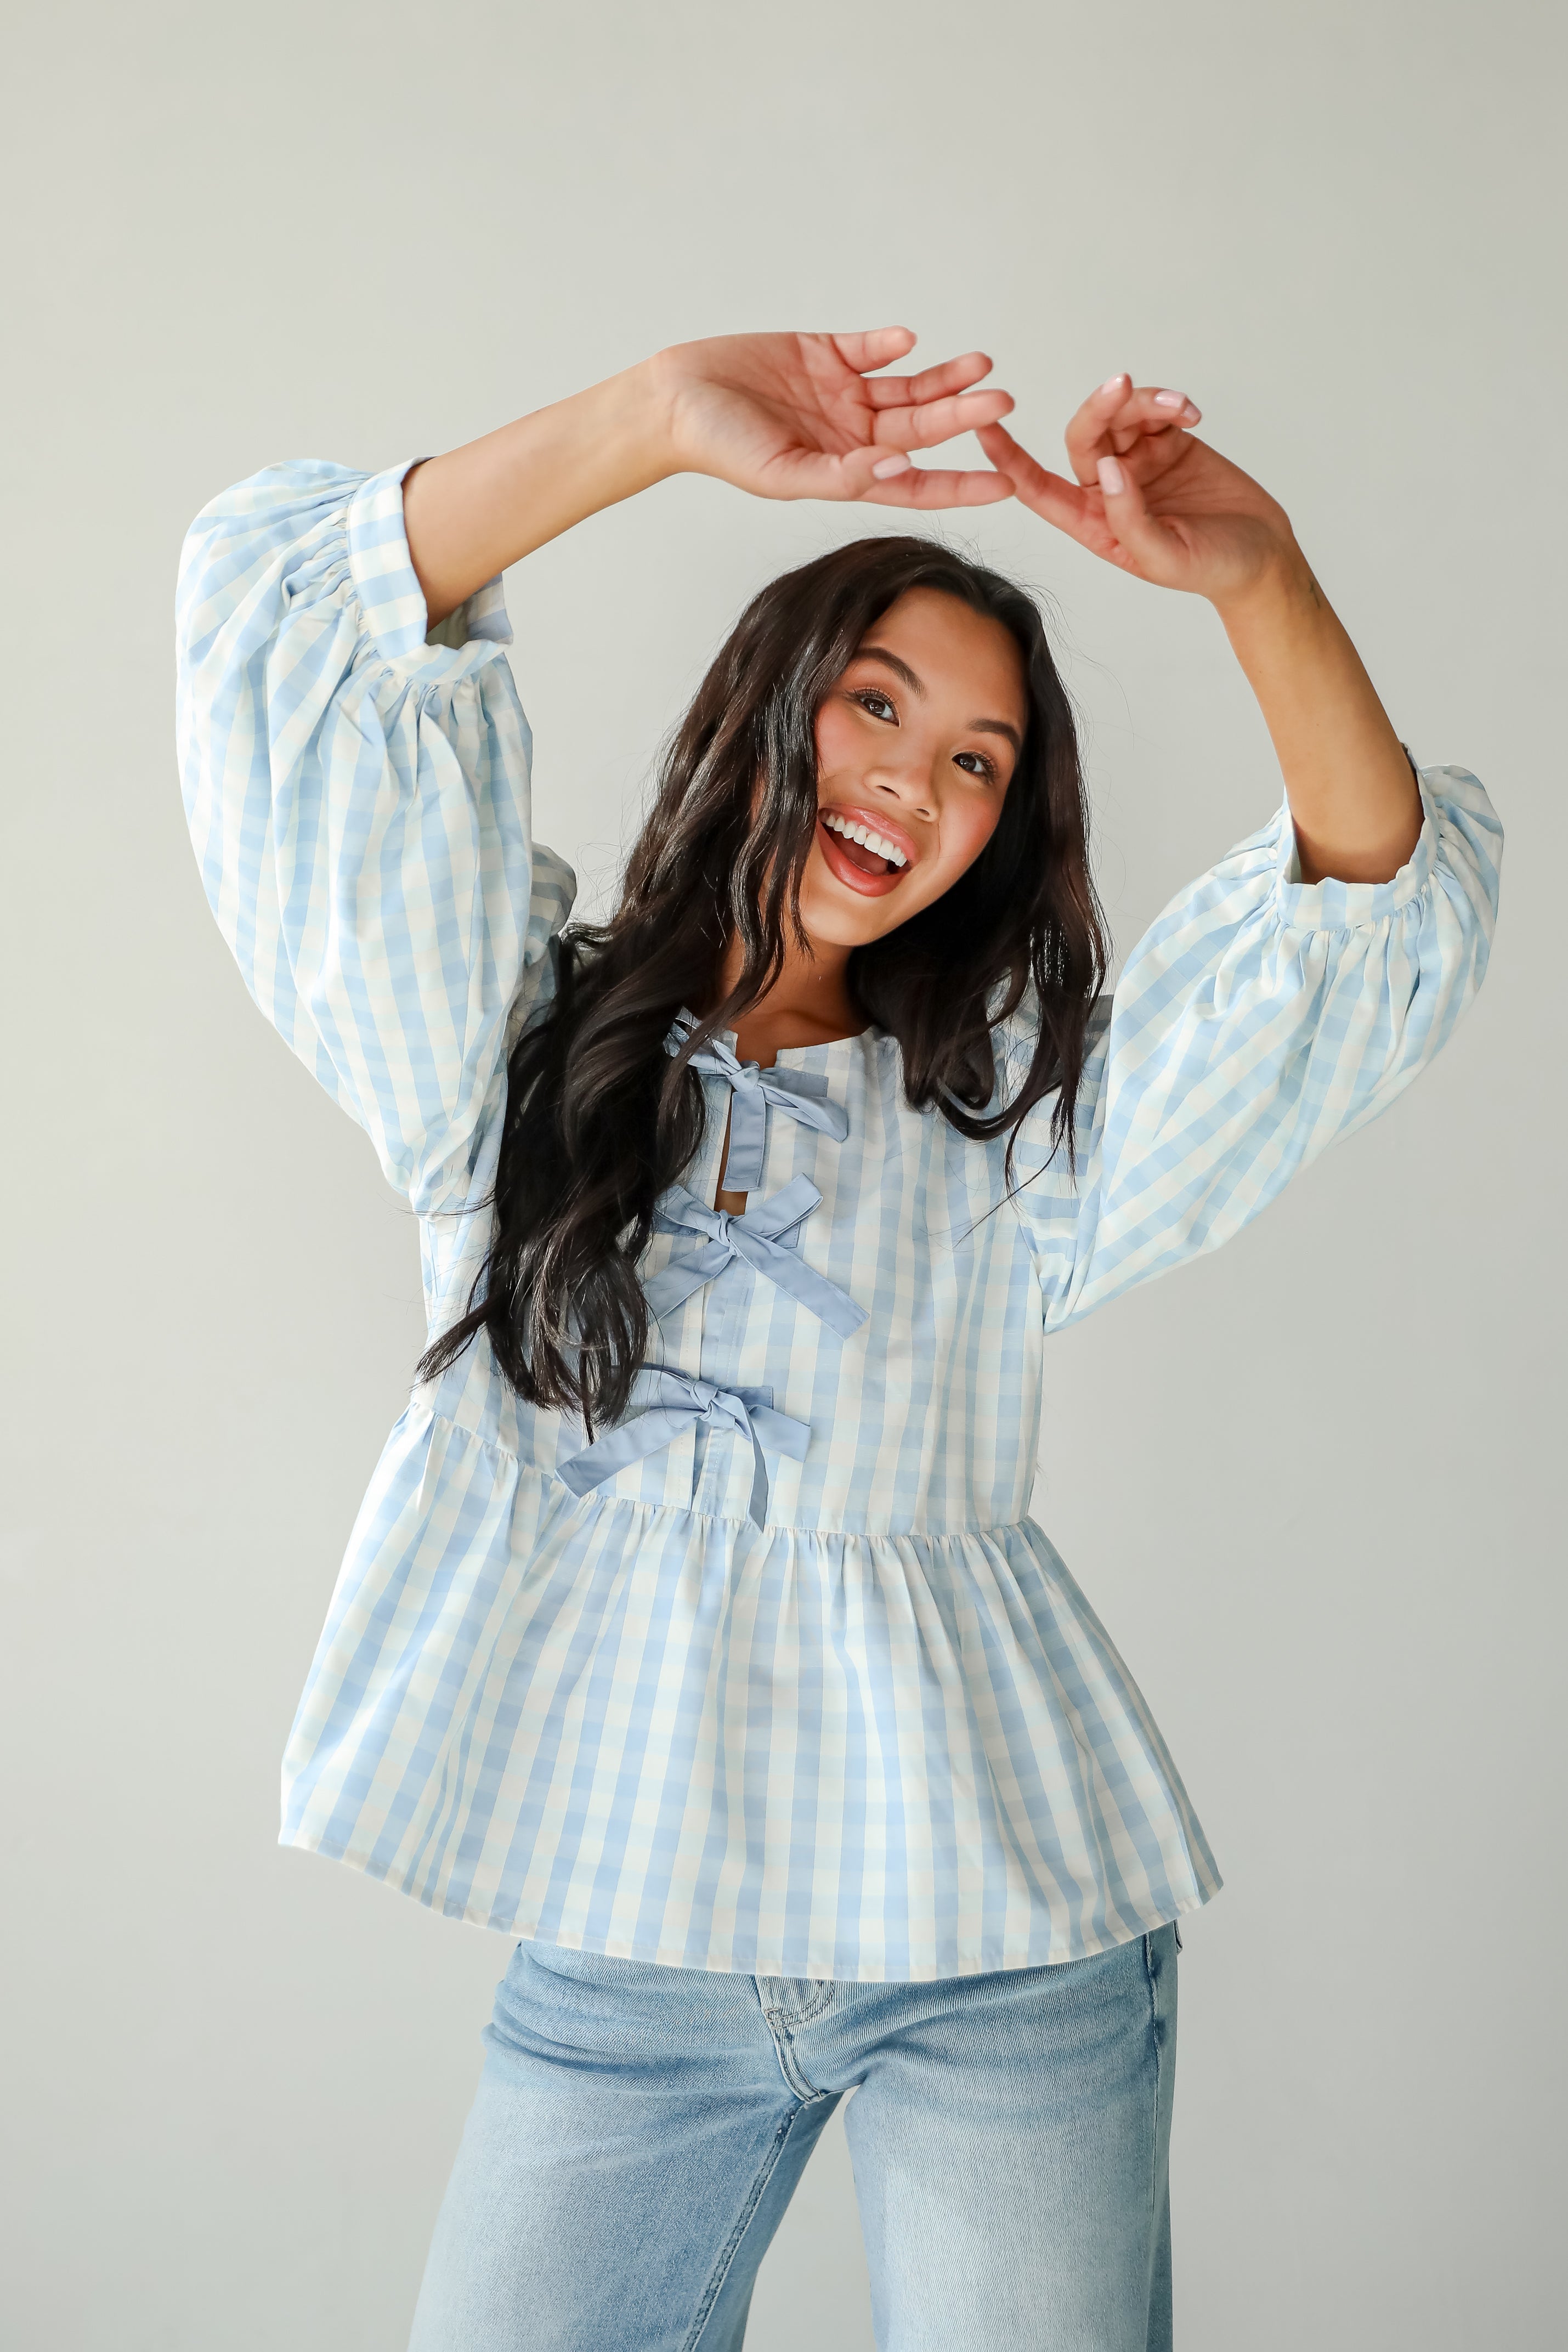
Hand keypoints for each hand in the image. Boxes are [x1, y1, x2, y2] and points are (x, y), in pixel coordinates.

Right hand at [654, 328, 1015, 509]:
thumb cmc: (721, 447)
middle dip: (962, 416)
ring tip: (981, 365)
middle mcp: (853, 434)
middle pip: (921, 428)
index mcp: (848, 471)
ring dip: (944, 377)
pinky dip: (889, 344)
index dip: (960, 485)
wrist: (676, 400)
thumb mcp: (781, 473)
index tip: (1004, 484)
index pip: (916, 483)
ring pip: (908, 387)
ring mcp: (842, 393)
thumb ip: (841, 475)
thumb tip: (898, 469)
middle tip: (1002, 403)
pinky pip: (869, 348)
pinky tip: (907, 341)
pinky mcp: (826, 352)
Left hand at [978, 377, 1301, 606]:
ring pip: (1120, 416)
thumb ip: (1131, 518)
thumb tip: (1107, 470)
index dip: (1008, 459)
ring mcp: (1138, 462)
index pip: (1038, 489)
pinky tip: (1191, 411)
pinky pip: (1154, 409)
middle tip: (1125, 386)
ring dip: (1144, 401)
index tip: (982, 428)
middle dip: (1100, 409)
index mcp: (1093, 524)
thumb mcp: (1166, 556)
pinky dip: (1169, 401)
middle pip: (1083, 437)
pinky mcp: (1168, 442)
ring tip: (1181, 407)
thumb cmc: (1212, 568)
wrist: (1262, 555)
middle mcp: (1108, 490)